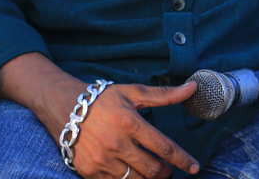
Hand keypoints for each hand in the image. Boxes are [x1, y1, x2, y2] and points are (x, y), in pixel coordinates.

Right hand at [39, 81, 200, 178]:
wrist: (64, 109)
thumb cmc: (102, 100)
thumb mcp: (132, 92)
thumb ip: (164, 95)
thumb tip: (191, 89)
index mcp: (130, 123)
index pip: (164, 148)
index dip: (183, 160)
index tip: (194, 166)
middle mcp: (117, 143)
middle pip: (153, 170)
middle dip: (165, 172)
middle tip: (167, 168)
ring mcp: (103, 160)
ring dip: (148, 178)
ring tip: (151, 170)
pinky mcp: (90, 172)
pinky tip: (130, 171)